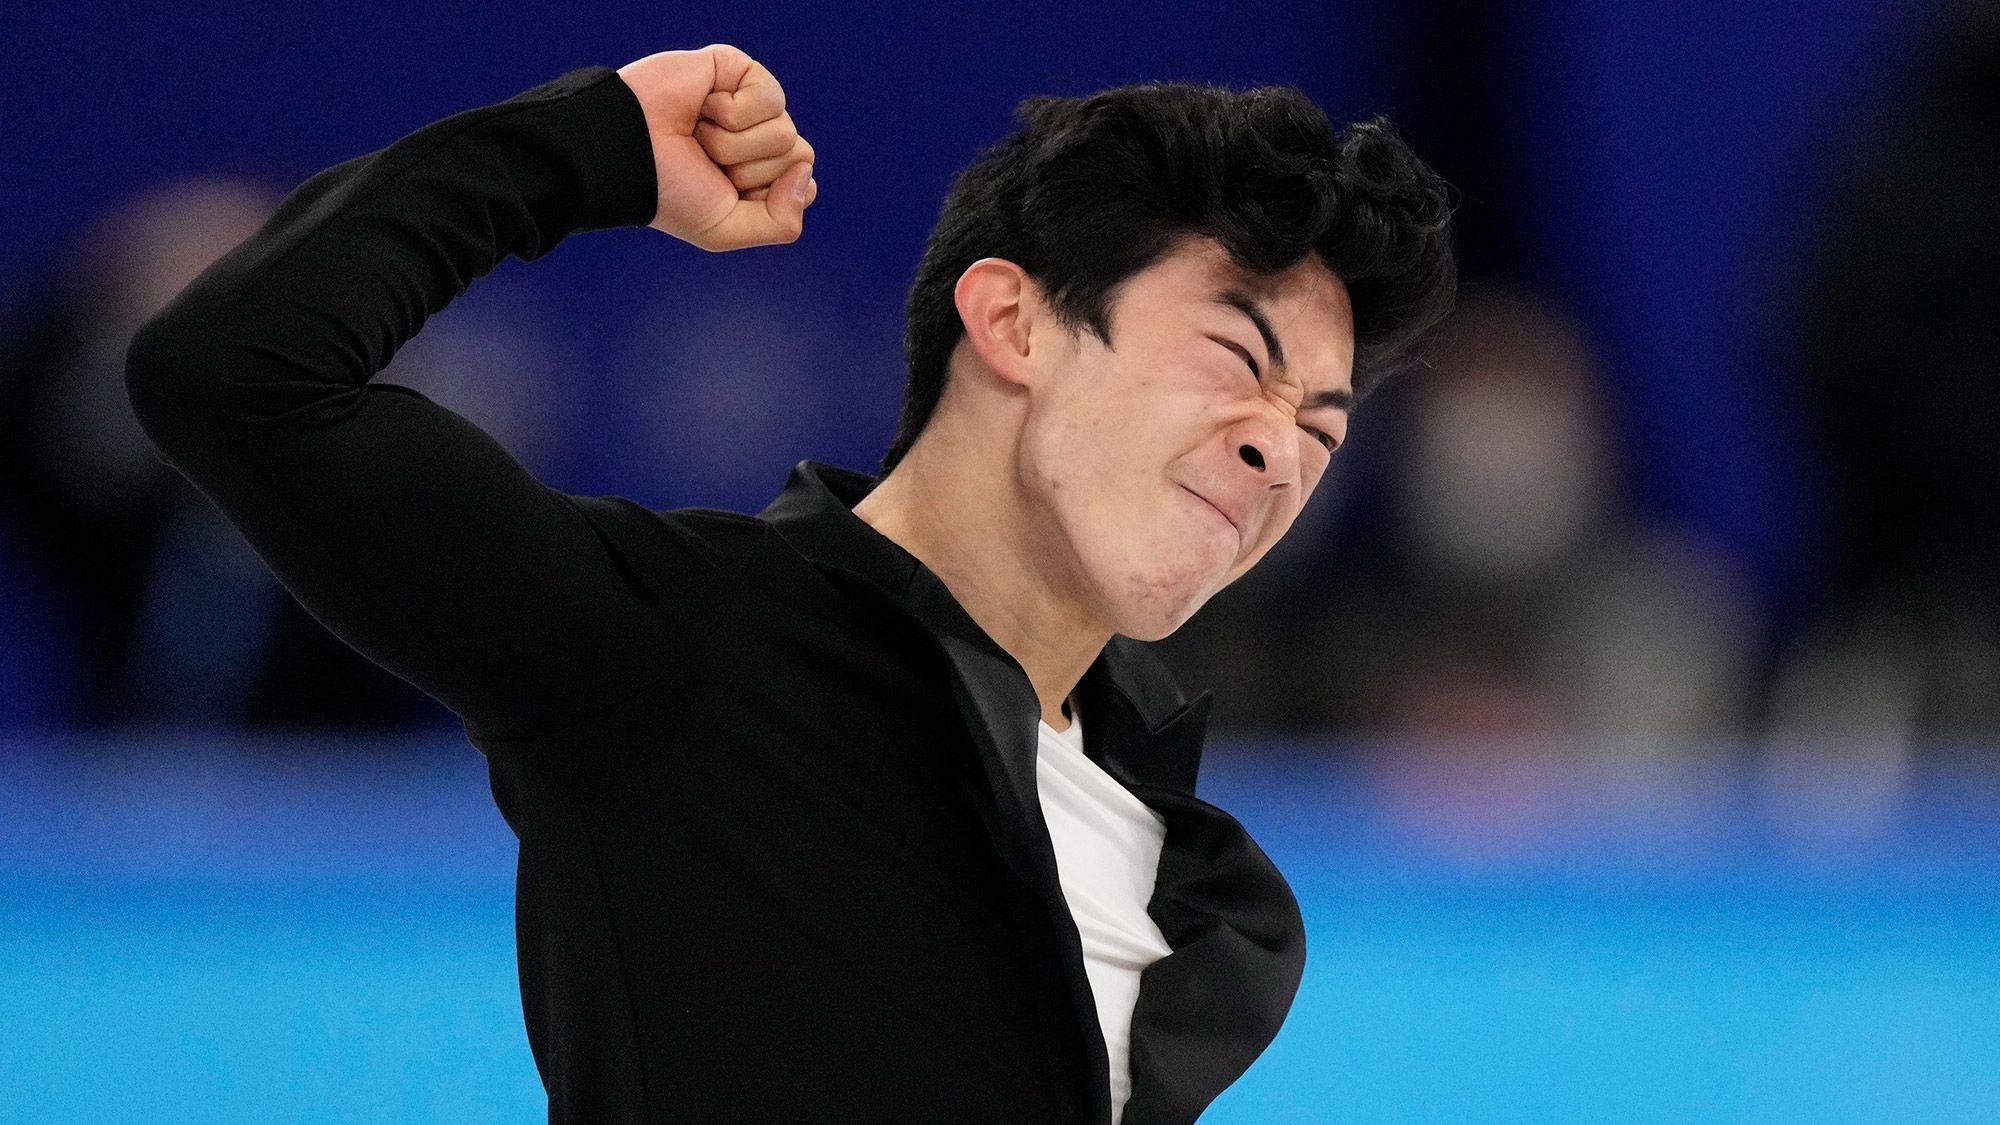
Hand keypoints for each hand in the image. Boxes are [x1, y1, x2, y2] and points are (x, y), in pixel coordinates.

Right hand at [615, 44, 818, 250]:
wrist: (627, 153)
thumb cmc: (669, 192)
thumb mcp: (726, 230)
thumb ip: (782, 223)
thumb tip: (807, 174)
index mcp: (758, 176)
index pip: (803, 185)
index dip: (767, 195)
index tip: (724, 193)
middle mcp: (757, 139)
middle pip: (799, 156)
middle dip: (750, 170)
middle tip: (705, 161)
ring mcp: (749, 104)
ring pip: (785, 132)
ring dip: (734, 144)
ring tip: (698, 136)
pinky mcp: (737, 70)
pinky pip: (771, 98)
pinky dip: (733, 112)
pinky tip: (703, 108)